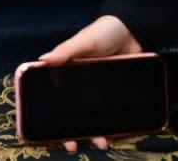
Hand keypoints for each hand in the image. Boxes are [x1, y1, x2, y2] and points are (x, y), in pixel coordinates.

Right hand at [37, 16, 144, 152]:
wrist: (134, 32)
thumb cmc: (103, 32)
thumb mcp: (84, 40)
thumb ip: (66, 50)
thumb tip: (43, 59)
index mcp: (66, 72)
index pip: (54, 96)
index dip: (50, 114)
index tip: (49, 130)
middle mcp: (80, 85)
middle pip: (73, 112)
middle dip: (72, 131)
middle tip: (73, 145)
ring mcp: (99, 92)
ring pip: (94, 117)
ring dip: (95, 132)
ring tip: (101, 142)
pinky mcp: (116, 95)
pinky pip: (113, 114)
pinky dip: (114, 126)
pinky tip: (115, 135)